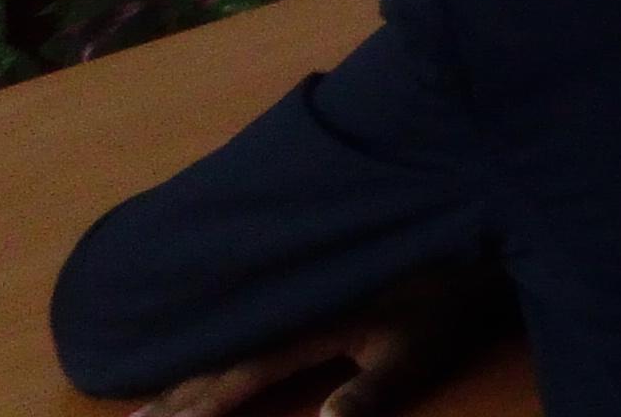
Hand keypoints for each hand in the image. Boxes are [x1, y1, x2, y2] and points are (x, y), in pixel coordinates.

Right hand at [135, 265, 509, 416]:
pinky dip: (213, 331)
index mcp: (315, 320)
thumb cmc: (452, 301)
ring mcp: (300, 287)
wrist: (475, 221)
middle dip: (176, 391)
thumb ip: (371, 391)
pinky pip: (247, 308)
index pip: (242, 369)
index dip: (200, 404)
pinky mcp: (310, 278)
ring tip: (145, 396)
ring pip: (229, 330)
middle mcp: (297, 301)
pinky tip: (193, 342)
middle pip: (223, 352)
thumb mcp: (420, 350)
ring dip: (187, 363)